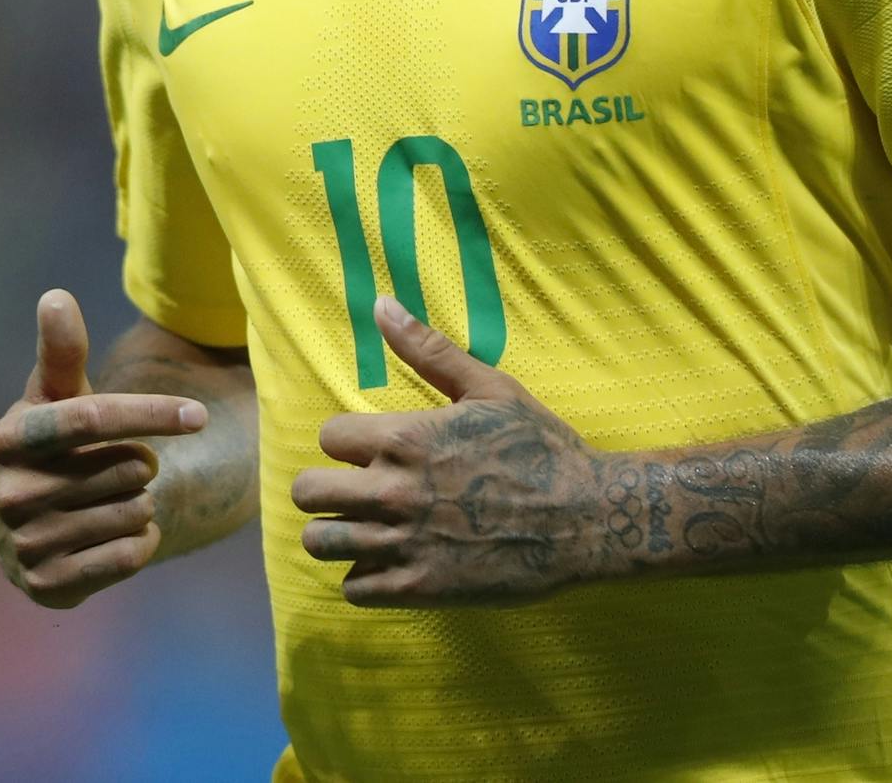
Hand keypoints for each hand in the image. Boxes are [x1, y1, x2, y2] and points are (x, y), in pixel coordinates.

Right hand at [0, 289, 208, 608]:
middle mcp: (9, 494)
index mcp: (10, 438)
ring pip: (132, 512)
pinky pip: (130, 556)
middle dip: (142, 464)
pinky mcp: (47, 587)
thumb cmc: (59, 443)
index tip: (199, 415)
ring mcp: (25, 545)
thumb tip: (55, 296)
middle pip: (127, 468)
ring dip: (141, 503)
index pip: (93, 418)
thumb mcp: (58, 396)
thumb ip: (63, 351)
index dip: (150, 414)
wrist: (38, 525)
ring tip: (111, 500)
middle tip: (122, 467)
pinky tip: (115, 534)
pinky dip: (140, 541)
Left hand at [292, 297, 609, 606]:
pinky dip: (365, 575)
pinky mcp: (418, 589)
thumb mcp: (489, 387)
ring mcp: (403, 543)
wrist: (583, 517)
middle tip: (355, 488)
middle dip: (326, 487)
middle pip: (307, 493)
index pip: (327, 438)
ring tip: (365, 526)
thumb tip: (381, 303)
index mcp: (406, 438)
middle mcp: (393, 491)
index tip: (370, 448)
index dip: (346, 440)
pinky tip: (391, 559)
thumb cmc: (538, 445)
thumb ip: (428, 349)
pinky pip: (354, 588)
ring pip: (321, 543)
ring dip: (337, 533)